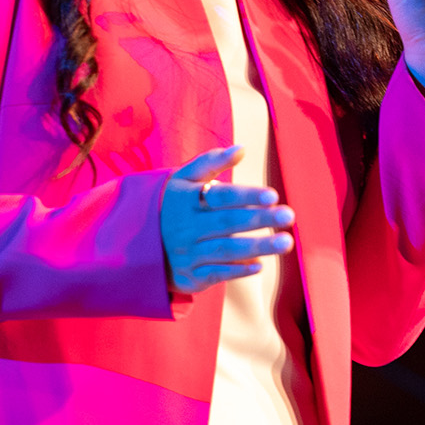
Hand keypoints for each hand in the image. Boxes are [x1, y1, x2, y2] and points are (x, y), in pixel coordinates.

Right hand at [160, 146, 295, 293]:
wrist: (136, 245)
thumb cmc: (171, 206)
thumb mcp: (182, 180)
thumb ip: (211, 162)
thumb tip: (242, 148)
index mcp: (186, 199)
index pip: (220, 196)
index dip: (246, 195)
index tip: (272, 195)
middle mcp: (187, 227)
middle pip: (227, 222)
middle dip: (260, 219)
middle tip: (289, 215)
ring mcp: (188, 253)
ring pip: (226, 249)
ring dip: (257, 246)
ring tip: (286, 242)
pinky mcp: (190, 276)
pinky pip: (216, 274)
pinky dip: (238, 270)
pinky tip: (260, 265)